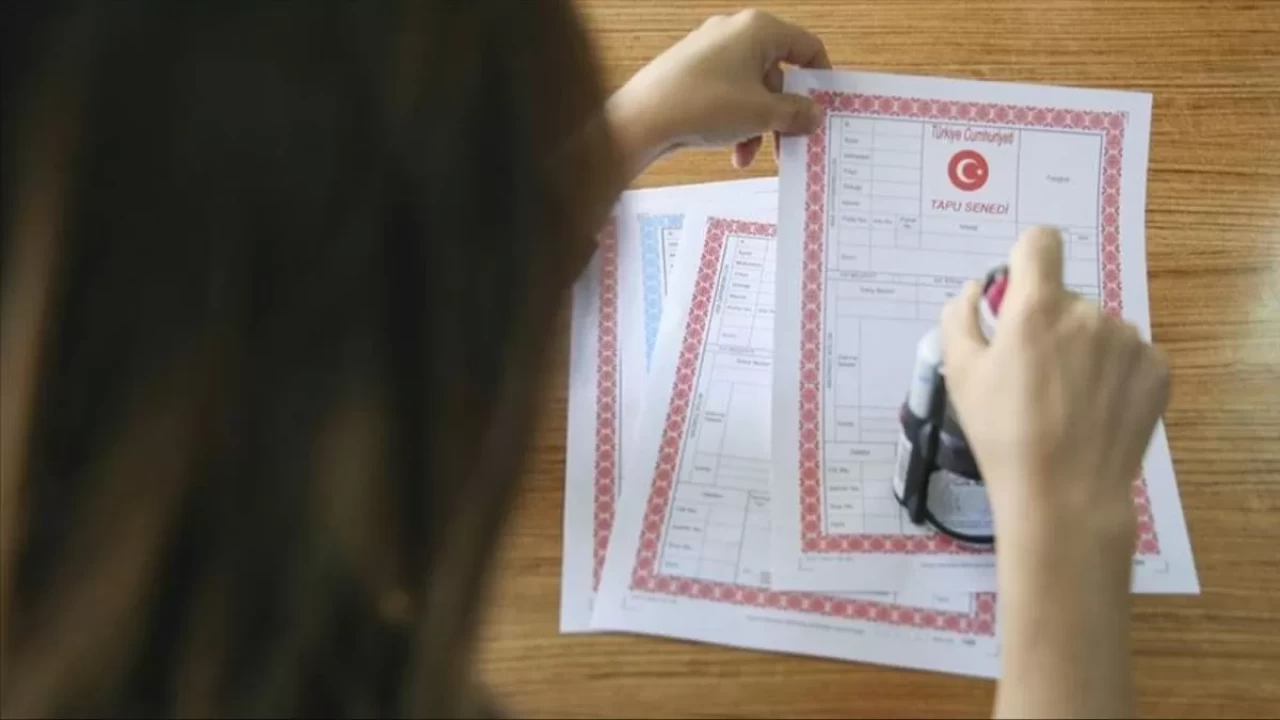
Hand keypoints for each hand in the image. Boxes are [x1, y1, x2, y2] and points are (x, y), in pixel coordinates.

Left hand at [606, 9, 829, 175]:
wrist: (643, 118)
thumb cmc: (702, 104)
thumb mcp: (762, 114)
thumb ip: (795, 113)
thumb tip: (813, 114)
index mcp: (759, 30)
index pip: (807, 47)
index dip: (820, 79)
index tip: (824, 107)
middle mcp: (735, 33)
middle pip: (778, 73)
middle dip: (784, 113)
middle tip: (790, 142)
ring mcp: (712, 52)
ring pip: (752, 89)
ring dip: (758, 125)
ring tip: (749, 154)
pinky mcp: (694, 72)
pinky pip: (728, 95)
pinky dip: (736, 121)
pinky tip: (732, 151)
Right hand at [940, 226, 1168, 551]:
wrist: (1065, 495)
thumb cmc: (1001, 434)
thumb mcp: (960, 375)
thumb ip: (960, 318)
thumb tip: (974, 290)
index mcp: (1037, 307)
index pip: (1040, 242)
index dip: (1026, 259)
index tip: (1018, 291)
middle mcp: (1088, 312)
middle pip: (1065, 298)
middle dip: (1048, 324)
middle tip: (1032, 375)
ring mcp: (1129, 340)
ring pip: (1098, 329)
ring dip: (1083, 350)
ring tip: (1067, 401)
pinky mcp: (1158, 369)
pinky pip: (1129, 356)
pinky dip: (1113, 374)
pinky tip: (1096, 411)